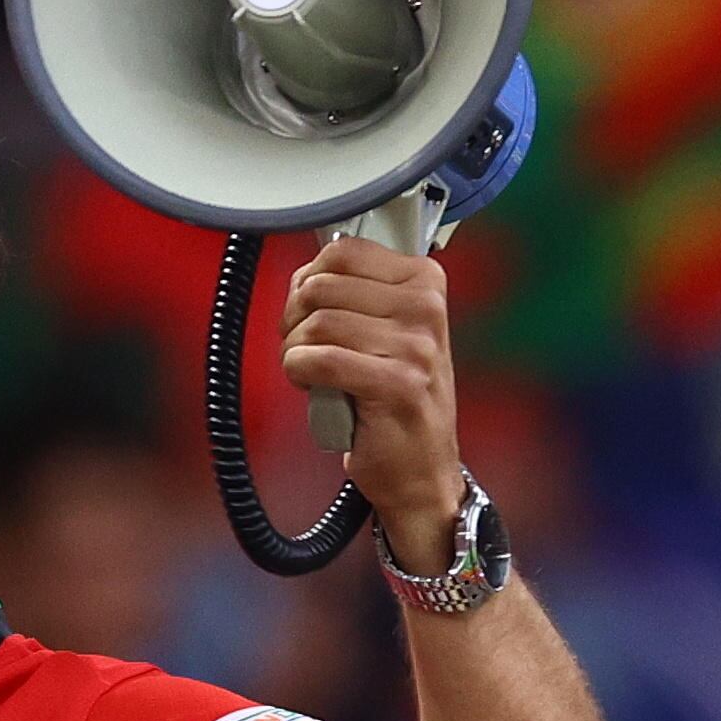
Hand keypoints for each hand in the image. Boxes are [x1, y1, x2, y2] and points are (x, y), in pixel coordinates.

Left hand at [281, 241, 466, 568]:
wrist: (421, 469)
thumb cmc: (396, 398)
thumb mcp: (386, 330)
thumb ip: (354, 293)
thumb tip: (306, 272)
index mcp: (425, 282)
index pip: (343, 251)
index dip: (308, 280)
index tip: (310, 309)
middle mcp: (426, 308)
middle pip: (321, 286)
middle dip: (294, 318)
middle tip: (305, 347)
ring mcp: (415, 346)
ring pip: (316, 324)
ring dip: (295, 351)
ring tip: (311, 372)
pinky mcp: (397, 385)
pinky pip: (320, 361)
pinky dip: (300, 373)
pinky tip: (314, 387)